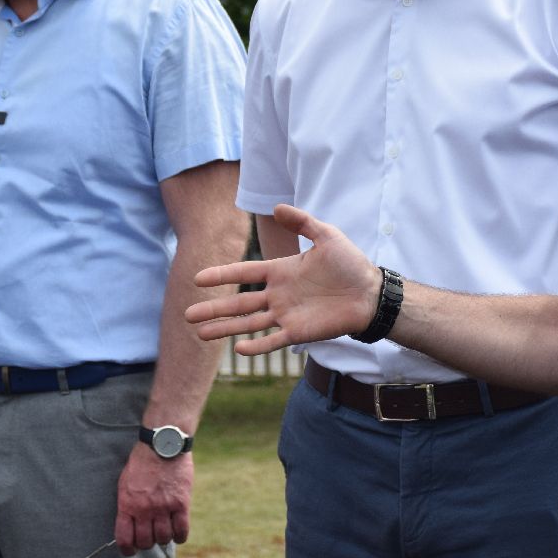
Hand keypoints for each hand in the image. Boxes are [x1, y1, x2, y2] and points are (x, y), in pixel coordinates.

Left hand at [114, 446, 192, 554]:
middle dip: (147, 543)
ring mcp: (163, 507)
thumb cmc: (142, 463)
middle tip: (150, 536)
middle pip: (146, 542)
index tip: (132, 550)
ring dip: (164, 539)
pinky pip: (181, 530)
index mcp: (127, 505)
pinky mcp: (181, 503)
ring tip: (164, 531)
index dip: (128, 550)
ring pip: (164, 538)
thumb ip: (127, 505)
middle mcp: (144, 510)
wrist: (162, 445)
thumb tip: (129, 524)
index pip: (125, 539)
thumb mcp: (125, 483)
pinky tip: (178, 533)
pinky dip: (180, 536)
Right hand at [189, 204, 380, 353]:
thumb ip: (302, 222)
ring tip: (200, 334)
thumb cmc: (350, 263)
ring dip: (224, 328)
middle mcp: (278, 294)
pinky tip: (238, 350)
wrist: (370, 293)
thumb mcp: (326, 235)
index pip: (245, 273)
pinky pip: (273, 340)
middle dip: (213, 308)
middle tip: (187, 314)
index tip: (198, 278)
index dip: (222, 274)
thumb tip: (277, 207)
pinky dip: (256, 346)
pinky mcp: (299, 332)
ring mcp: (286, 315)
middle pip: (239, 302)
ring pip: (248, 323)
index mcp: (281, 272)